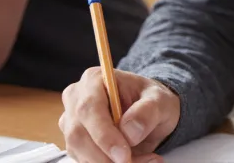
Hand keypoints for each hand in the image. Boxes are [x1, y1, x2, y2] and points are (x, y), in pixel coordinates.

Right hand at [60, 67, 180, 162]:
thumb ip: (148, 111)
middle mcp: (76, 100)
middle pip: (78, 134)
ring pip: (80, 152)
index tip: (123, 154)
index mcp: (94, 80)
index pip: (89, 109)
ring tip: (145, 160)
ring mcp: (72, 123)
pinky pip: (86, 161)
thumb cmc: (152, 100)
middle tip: (133, 162)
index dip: (103, 135)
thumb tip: (129, 131)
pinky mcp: (75, 143)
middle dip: (106, 156)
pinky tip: (134, 161)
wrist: (151, 112)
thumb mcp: (160, 100)